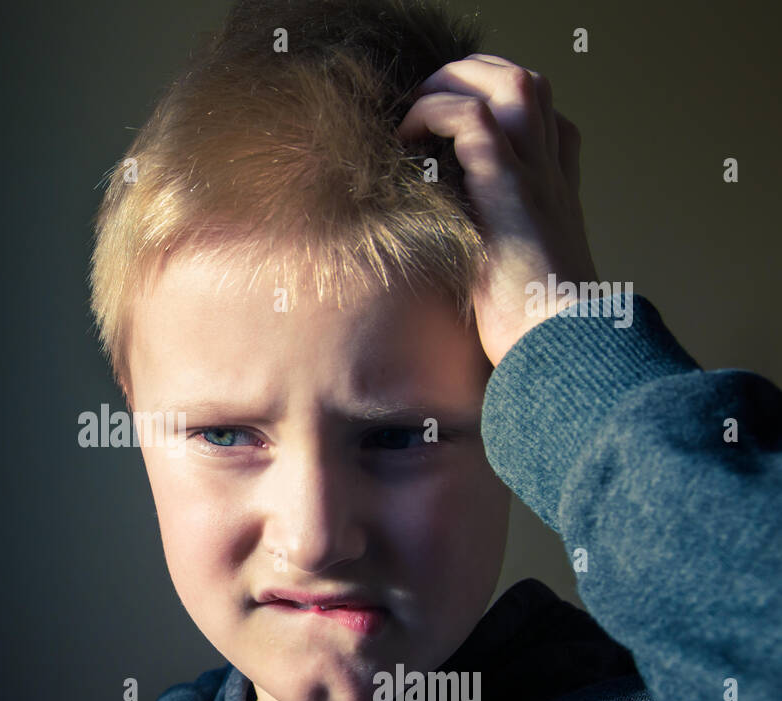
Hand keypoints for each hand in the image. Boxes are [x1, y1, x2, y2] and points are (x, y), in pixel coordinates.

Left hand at [397, 54, 599, 366]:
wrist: (565, 349)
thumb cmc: (537, 332)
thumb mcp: (522, 280)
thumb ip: (502, 255)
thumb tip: (467, 265)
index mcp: (557, 193)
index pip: (550, 122)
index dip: (504, 112)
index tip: (455, 134)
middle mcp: (551, 174)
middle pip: (530, 84)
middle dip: (474, 78)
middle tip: (428, 108)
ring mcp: (535, 176)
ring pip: (510, 83)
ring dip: (455, 84)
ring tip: (416, 117)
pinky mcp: (509, 190)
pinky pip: (474, 120)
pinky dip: (437, 114)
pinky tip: (409, 141)